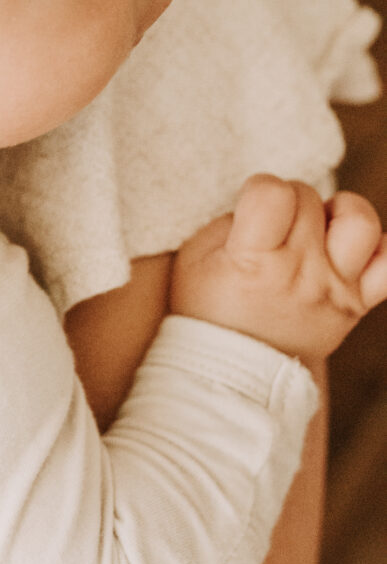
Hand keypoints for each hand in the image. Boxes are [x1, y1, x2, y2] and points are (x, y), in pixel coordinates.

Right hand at [171, 174, 386, 362]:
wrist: (231, 375)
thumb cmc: (207, 311)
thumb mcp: (196, 258)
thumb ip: (232, 221)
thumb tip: (270, 202)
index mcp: (253, 262)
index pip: (273, 193)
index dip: (261, 188)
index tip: (253, 207)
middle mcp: (300, 274)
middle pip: (310, 199)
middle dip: (291, 201)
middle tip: (275, 225)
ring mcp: (334, 290)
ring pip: (362, 222)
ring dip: (340, 213)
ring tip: (319, 229)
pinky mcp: (356, 305)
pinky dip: (378, 251)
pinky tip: (351, 252)